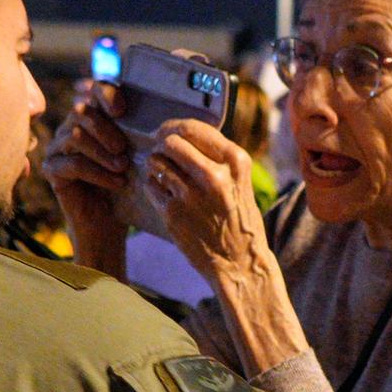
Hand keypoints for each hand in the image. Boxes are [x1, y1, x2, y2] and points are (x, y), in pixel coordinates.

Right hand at [43, 94, 133, 272]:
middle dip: (106, 128)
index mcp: (92, 117)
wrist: (109, 224)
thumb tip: (157, 111)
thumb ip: (137, 131)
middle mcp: (70, 127)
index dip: (106, 94)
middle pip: (81, 111)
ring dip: (102, 152)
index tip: (122, 109)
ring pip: (75, 136)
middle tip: (123, 149)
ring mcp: (57, 148)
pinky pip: (72, 164)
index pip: (93, 90)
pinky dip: (97, 173)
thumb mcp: (135, 155)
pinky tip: (116, 183)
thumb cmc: (125, 187)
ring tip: (123, 168)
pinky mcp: (52, 170)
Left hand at [146, 120, 270, 282]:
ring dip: (156, 167)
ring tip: (165, 177)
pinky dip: (153, 187)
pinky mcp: (174, 213)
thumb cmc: (239, 220)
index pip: (193, 128)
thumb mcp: (240, 182)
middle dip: (162, 146)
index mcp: (235, 162)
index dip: (174, 127)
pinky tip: (165, 195)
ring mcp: (191, 195)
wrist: (240, 263)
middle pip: (170, 142)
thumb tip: (181, 134)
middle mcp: (214, 175)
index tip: (167, 132)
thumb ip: (217, 158)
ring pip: (157, 162)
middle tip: (162, 153)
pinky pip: (151, 186)